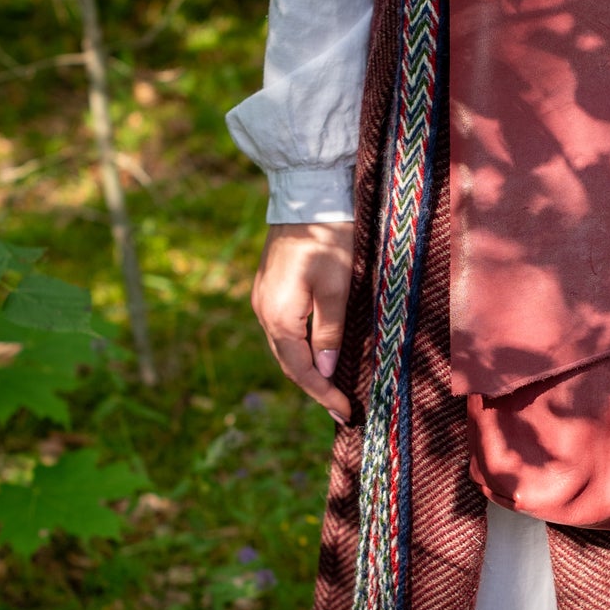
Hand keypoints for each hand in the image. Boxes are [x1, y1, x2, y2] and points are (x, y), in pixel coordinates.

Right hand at [251, 222, 354, 424]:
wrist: (308, 197)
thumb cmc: (328, 239)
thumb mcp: (337, 289)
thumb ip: (329, 332)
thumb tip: (324, 369)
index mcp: (278, 316)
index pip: (301, 369)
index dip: (323, 393)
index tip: (346, 413)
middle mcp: (263, 311)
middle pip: (289, 362)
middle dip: (315, 387)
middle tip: (342, 408)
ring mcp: (263, 299)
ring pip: (285, 347)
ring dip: (307, 369)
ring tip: (332, 387)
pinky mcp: (270, 288)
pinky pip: (284, 329)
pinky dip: (301, 348)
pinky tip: (318, 354)